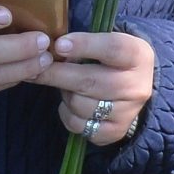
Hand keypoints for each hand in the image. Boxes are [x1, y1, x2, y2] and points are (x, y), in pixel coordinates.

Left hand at [36, 29, 154, 143]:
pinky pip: (79, 125)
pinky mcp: (115, 131)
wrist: (135, 88)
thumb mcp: (108, 41)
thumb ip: (85, 42)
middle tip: (36, 67)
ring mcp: (128, 112)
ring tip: (64, 85)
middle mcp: (137, 86)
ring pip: (80, 105)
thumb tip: (51, 47)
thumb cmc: (111, 59)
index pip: (113, 48)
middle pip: (90, 81)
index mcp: (137, 55)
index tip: (58, 45)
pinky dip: (67, 114)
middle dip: (57, 73)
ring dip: (64, 94)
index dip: (84, 45)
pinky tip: (70, 104)